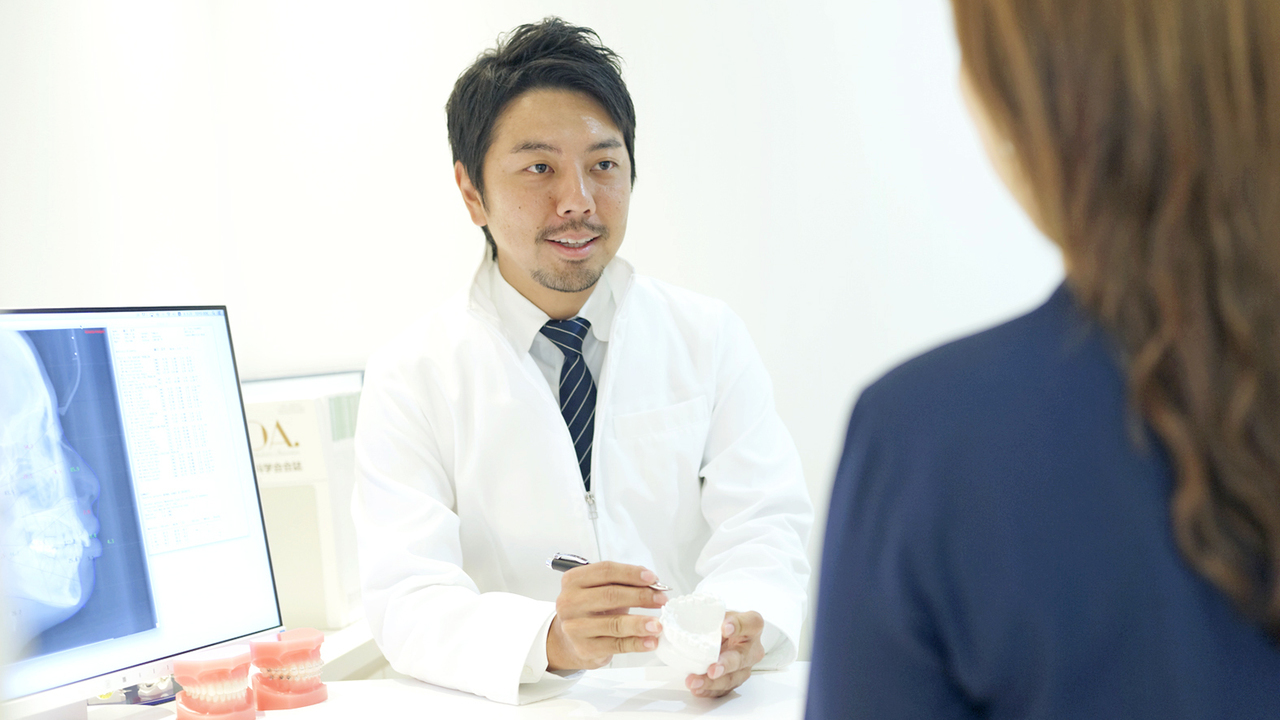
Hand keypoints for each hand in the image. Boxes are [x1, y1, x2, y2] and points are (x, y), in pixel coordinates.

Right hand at [546, 561, 667, 670]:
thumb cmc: (590, 610)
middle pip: (610, 595)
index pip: (605, 571)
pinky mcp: (585, 649)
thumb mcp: (600, 590)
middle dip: (640, 596)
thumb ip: (623, 583)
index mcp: (573, 581)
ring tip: (658, 624)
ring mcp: (575, 627)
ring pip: (614, 623)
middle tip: (660, 599)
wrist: (569, 641)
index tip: (652, 578)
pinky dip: (637, 643)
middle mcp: (570, 603)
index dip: (631, 573)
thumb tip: (652, 583)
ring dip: (640, 623)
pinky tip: (650, 641)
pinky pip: (616, 645)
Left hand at [685, 610, 764, 697]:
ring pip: (732, 678)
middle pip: (741, 658)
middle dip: (725, 665)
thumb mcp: (719, 612)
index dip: (738, 625)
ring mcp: (745, 666)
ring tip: (695, 681)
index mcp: (751, 625)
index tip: (725, 627)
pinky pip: (723, 689)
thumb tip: (679, 615)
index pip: (750, 623)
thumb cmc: (723, 622)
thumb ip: (707, 614)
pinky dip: (709, 690)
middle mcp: (752, 648)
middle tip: (712, 669)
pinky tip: (697, 689)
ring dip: (712, 683)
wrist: (727, 634)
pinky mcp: (735, 679)